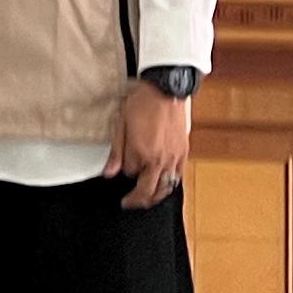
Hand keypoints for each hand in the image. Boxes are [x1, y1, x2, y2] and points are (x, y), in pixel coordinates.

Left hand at [111, 81, 191, 209]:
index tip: (122, 165)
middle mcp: (158, 159)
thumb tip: (109, 173)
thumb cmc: (143, 102)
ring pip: (165, 188)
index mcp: (140, 152)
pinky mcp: (183, 153)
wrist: (166, 89)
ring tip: (146, 199)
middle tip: (129, 203)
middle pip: (147, 190)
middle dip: (136, 200)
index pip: (129, 174)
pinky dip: (170, 185)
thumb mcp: (121, 124)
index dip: (124, 170)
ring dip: (154, 197)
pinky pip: (178, 177)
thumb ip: (116, 152)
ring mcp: (173, 157)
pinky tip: (164, 184)